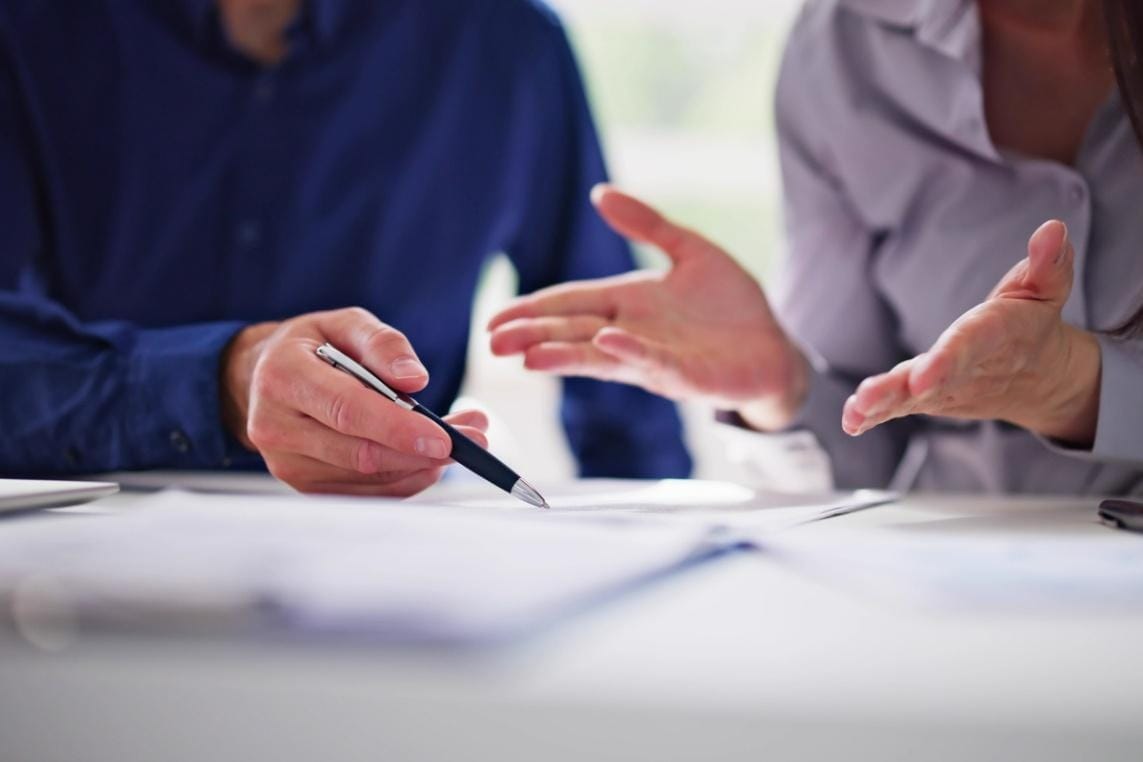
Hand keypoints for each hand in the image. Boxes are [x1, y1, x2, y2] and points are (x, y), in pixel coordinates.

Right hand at [221, 307, 488, 495]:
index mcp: (283, 378)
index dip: (398, 428)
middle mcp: (277, 427)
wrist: (265, 377)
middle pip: (360, 453)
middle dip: (423, 451)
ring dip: (421, 466)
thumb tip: (415, 380)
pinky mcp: (305, 486)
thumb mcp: (345, 323)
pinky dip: (405, 479)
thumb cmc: (313, 347)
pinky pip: (366, 493)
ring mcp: (288, 464)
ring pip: (368, 479)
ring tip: (459, 441)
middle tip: (473, 437)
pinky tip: (427, 459)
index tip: (444, 438)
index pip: (347, 411)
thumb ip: (383, 343)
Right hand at [488, 185, 808, 429]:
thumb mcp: (688, 250)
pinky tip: (605, 343)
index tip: (495, 319)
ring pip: (599, 356)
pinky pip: (651, 362)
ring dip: (564, 356)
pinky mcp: (683, 374)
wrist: (775, 346)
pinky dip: (627, 353)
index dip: (533, 309)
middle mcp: (630, 333)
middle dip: (532, 336)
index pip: (570, 303)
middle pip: (573, 332)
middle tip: (492, 343)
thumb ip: (646, 224)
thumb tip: (599, 192)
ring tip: (527, 357)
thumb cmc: (731, 305)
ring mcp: (654, 357)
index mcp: (626, 303)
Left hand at [842, 220, 1100, 443]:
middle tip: (869, 398)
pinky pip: (898, 408)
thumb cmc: (1029, 324)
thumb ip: (1047, 264)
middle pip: (931, 380)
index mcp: (993, 337)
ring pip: (909, 398)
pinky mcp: (927, 399)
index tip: (922, 376)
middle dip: (901, 389)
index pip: (968, 346)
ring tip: (854, 412)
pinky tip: (850, 422)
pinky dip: (872, 416)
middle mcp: (965, 369)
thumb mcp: (1046, 290)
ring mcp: (944, 388)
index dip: (946, 360)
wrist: (1036, 377)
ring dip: (880, 405)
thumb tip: (1053, 229)